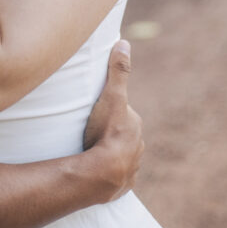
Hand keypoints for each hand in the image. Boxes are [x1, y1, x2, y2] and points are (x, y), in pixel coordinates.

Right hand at [82, 41, 143, 200]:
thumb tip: (124, 42)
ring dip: (108, 151)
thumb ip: (117, 70)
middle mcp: (137, 146)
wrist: (103, 173)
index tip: (94, 109)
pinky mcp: (122, 185)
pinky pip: (116, 175)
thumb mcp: (110, 96)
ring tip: (90, 150)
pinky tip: (97, 170)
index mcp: (134, 125)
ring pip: (120, 154)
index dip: (108, 109)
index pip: (122, 111)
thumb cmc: (106, 132)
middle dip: (109, 130)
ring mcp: (131, 167)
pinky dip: (109, 172)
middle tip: (89, 129)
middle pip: (121, 133)